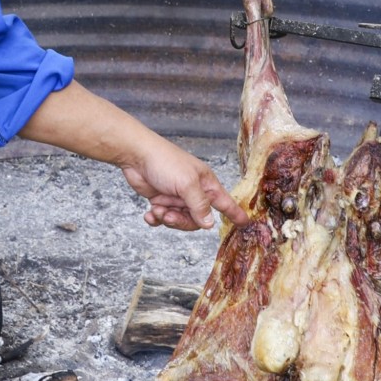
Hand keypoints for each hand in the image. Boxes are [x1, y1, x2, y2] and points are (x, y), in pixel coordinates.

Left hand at [119, 139, 247, 231]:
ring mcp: (177, 197)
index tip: (245, 223)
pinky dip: (156, 219)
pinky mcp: (161, 200)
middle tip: (169, 215)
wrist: (136, 155)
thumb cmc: (165, 162)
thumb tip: (209, 224)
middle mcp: (194, 192)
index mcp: (206, 184)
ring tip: (157, 209)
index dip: (235, 214)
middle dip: (182, 221)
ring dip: (167, 218)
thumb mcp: (187, 184)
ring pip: (179, 220)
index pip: (225, 202)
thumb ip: (199, 205)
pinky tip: (149, 214)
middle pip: (198, 219)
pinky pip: (163, 218)